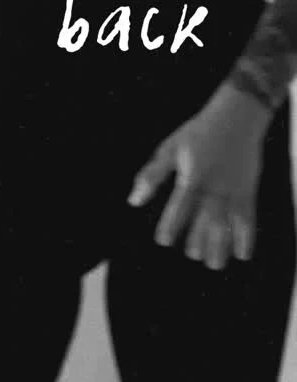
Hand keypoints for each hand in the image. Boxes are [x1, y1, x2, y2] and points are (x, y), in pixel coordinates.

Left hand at [127, 83, 271, 269]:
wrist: (236, 118)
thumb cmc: (198, 133)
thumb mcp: (170, 148)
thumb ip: (152, 175)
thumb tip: (133, 200)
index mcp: (192, 174)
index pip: (180, 203)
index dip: (172, 223)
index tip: (163, 241)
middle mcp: (213, 185)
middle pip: (206, 218)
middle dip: (199, 239)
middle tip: (192, 254)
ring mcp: (232, 189)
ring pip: (227, 223)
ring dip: (221, 245)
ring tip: (213, 263)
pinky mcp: (247, 191)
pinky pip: (248, 219)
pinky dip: (246, 237)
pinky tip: (241, 254)